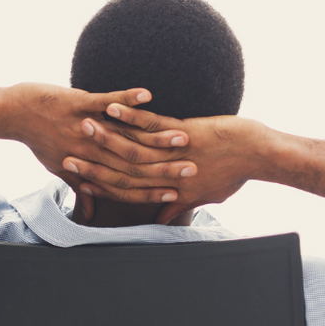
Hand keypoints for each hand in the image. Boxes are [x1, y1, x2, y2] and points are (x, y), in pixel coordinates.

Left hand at [0, 73, 198, 219]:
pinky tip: (147, 95)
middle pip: (134, 164)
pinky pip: (106, 100)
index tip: (176, 193)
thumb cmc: (40, 141)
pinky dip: (126, 99)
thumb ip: (80, 189)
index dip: (151, 190)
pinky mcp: (78, 102)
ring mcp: (84, 126)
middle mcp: (89, 151)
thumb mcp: (60, 168)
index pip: (125, 185)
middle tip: (193, 168)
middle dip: (165, 167)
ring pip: (125, 135)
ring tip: (182, 136)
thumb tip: (91, 215)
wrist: (13, 114)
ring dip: (154, 136)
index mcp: (88, 167)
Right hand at [62, 104, 272, 223]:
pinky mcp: (183, 130)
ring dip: (105, 134)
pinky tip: (111, 107)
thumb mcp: (205, 194)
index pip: (124, 187)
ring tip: (82, 126)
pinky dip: (129, 114)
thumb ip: (181, 206)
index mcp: (167, 187)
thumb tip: (168, 218)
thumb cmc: (233, 173)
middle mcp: (166, 171)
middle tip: (65, 153)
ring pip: (131, 142)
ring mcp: (173, 149)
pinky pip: (151, 122)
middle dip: (92, 159)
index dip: (98, 183)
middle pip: (120, 166)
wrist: (258, 156)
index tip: (77, 178)